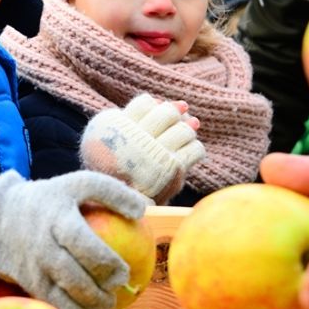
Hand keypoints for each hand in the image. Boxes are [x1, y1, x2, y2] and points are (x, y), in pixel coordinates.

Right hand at [0, 170, 151, 308]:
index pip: (78, 239)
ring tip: (110, 305)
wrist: (0, 218)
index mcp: (54, 214)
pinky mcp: (30, 282)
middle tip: (120, 286)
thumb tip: (144, 209)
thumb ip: (111, 192)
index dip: (103, 259)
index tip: (125, 271)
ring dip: (90, 304)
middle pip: (71, 271)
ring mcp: (34, 265)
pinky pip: (55, 304)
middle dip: (99, 285)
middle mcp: (41, 242)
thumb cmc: (52, 200)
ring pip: (62, 292)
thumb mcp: (77, 184)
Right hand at [80, 93, 204, 202]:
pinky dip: (194, 147)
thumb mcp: (113, 139)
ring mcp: (155, 156)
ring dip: (187, 130)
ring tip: (181, 135)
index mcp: (116, 130)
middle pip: (166, 113)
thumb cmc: (117, 166)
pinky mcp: (173, 170)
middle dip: (173, 114)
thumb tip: (178, 104)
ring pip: (184, 130)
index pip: (144, 104)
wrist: (119, 204)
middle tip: (174, 119)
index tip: (158, 109)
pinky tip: (186, 151)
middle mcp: (136, 142)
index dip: (154, 105)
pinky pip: (195, 149)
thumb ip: (135, 119)